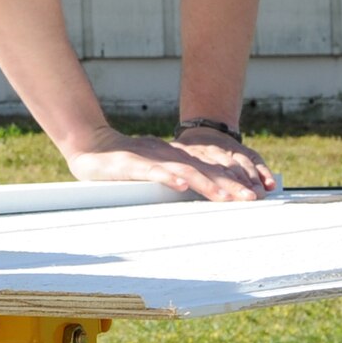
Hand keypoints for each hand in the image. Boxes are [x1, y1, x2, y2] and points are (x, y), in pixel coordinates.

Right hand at [63, 125, 275, 200]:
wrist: (88, 143)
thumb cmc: (119, 161)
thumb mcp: (152, 168)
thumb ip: (172, 177)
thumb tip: (195, 193)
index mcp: (174, 157)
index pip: (208, 169)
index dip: (231, 181)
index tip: (253, 195)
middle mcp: (166, 155)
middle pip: (203, 170)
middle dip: (230, 185)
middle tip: (252, 199)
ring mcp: (149, 158)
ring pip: (183, 171)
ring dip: (207, 184)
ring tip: (226, 198)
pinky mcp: (129, 164)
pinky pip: (151, 171)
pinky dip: (166, 176)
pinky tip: (179, 185)